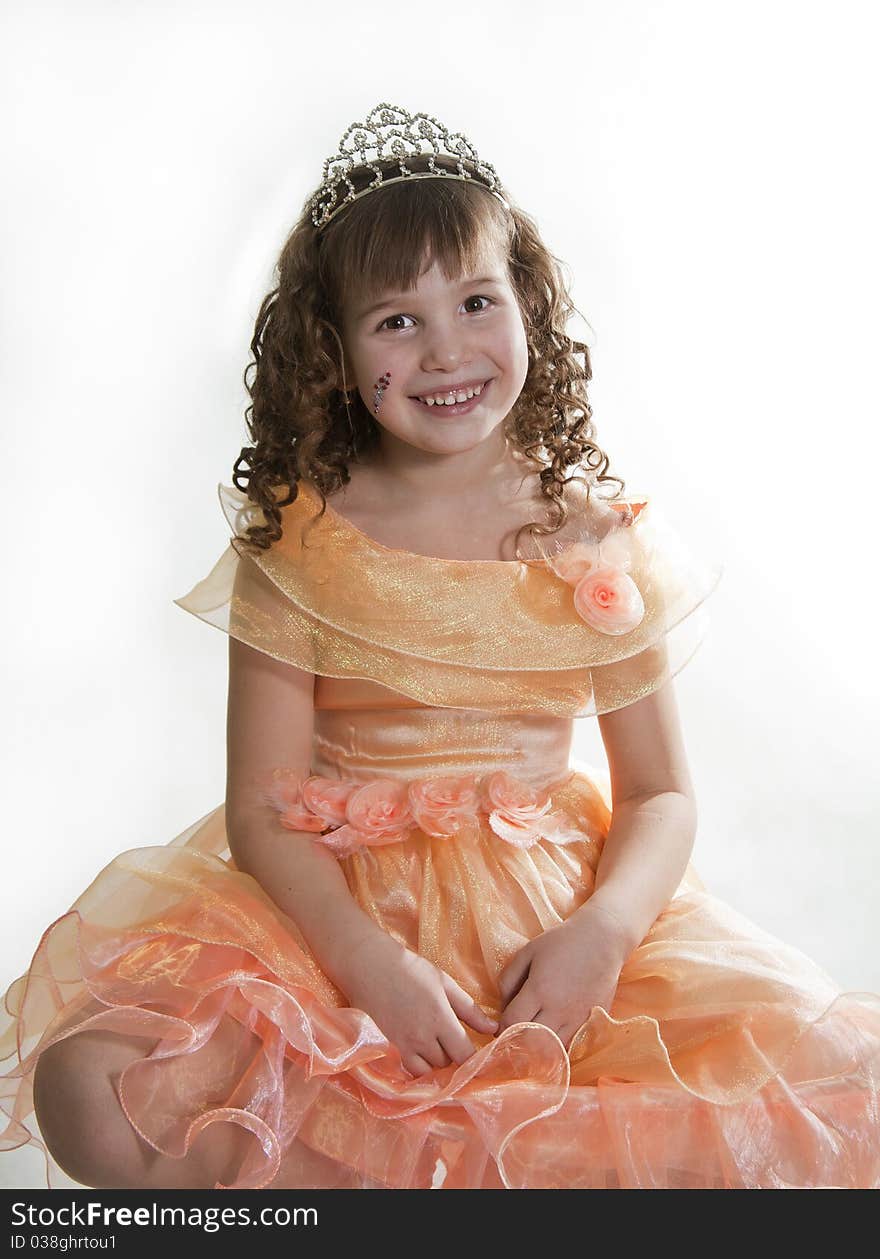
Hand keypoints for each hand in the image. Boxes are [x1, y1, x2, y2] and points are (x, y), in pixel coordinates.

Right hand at [338, 929, 498, 1077]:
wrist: (369, 966)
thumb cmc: (410, 970)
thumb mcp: (444, 983)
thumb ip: (469, 1009)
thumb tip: (493, 1029)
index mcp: (440, 1019)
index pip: (465, 1056)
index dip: (475, 1060)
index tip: (479, 1056)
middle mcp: (422, 1038)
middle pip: (447, 1064)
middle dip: (453, 1055)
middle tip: (451, 1038)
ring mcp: (402, 1045)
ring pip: (428, 1070)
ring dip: (435, 1062)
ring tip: (434, 1043)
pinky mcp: (387, 1048)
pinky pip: (408, 1070)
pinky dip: (417, 1065)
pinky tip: (418, 1051)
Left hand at [495, 901, 631, 1048]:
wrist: (602, 940)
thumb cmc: (561, 942)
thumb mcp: (527, 952)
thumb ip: (508, 980)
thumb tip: (502, 1009)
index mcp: (539, 990)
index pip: (512, 1023)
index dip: (501, 1028)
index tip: (499, 1026)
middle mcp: (558, 1009)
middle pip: (530, 1043)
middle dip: (517, 1043)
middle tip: (512, 1037)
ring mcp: (577, 1019)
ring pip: (552, 1050)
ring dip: (538, 1049)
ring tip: (531, 1039)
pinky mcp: (592, 1022)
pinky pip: (570, 1045)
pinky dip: (558, 1046)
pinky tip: (552, 1036)